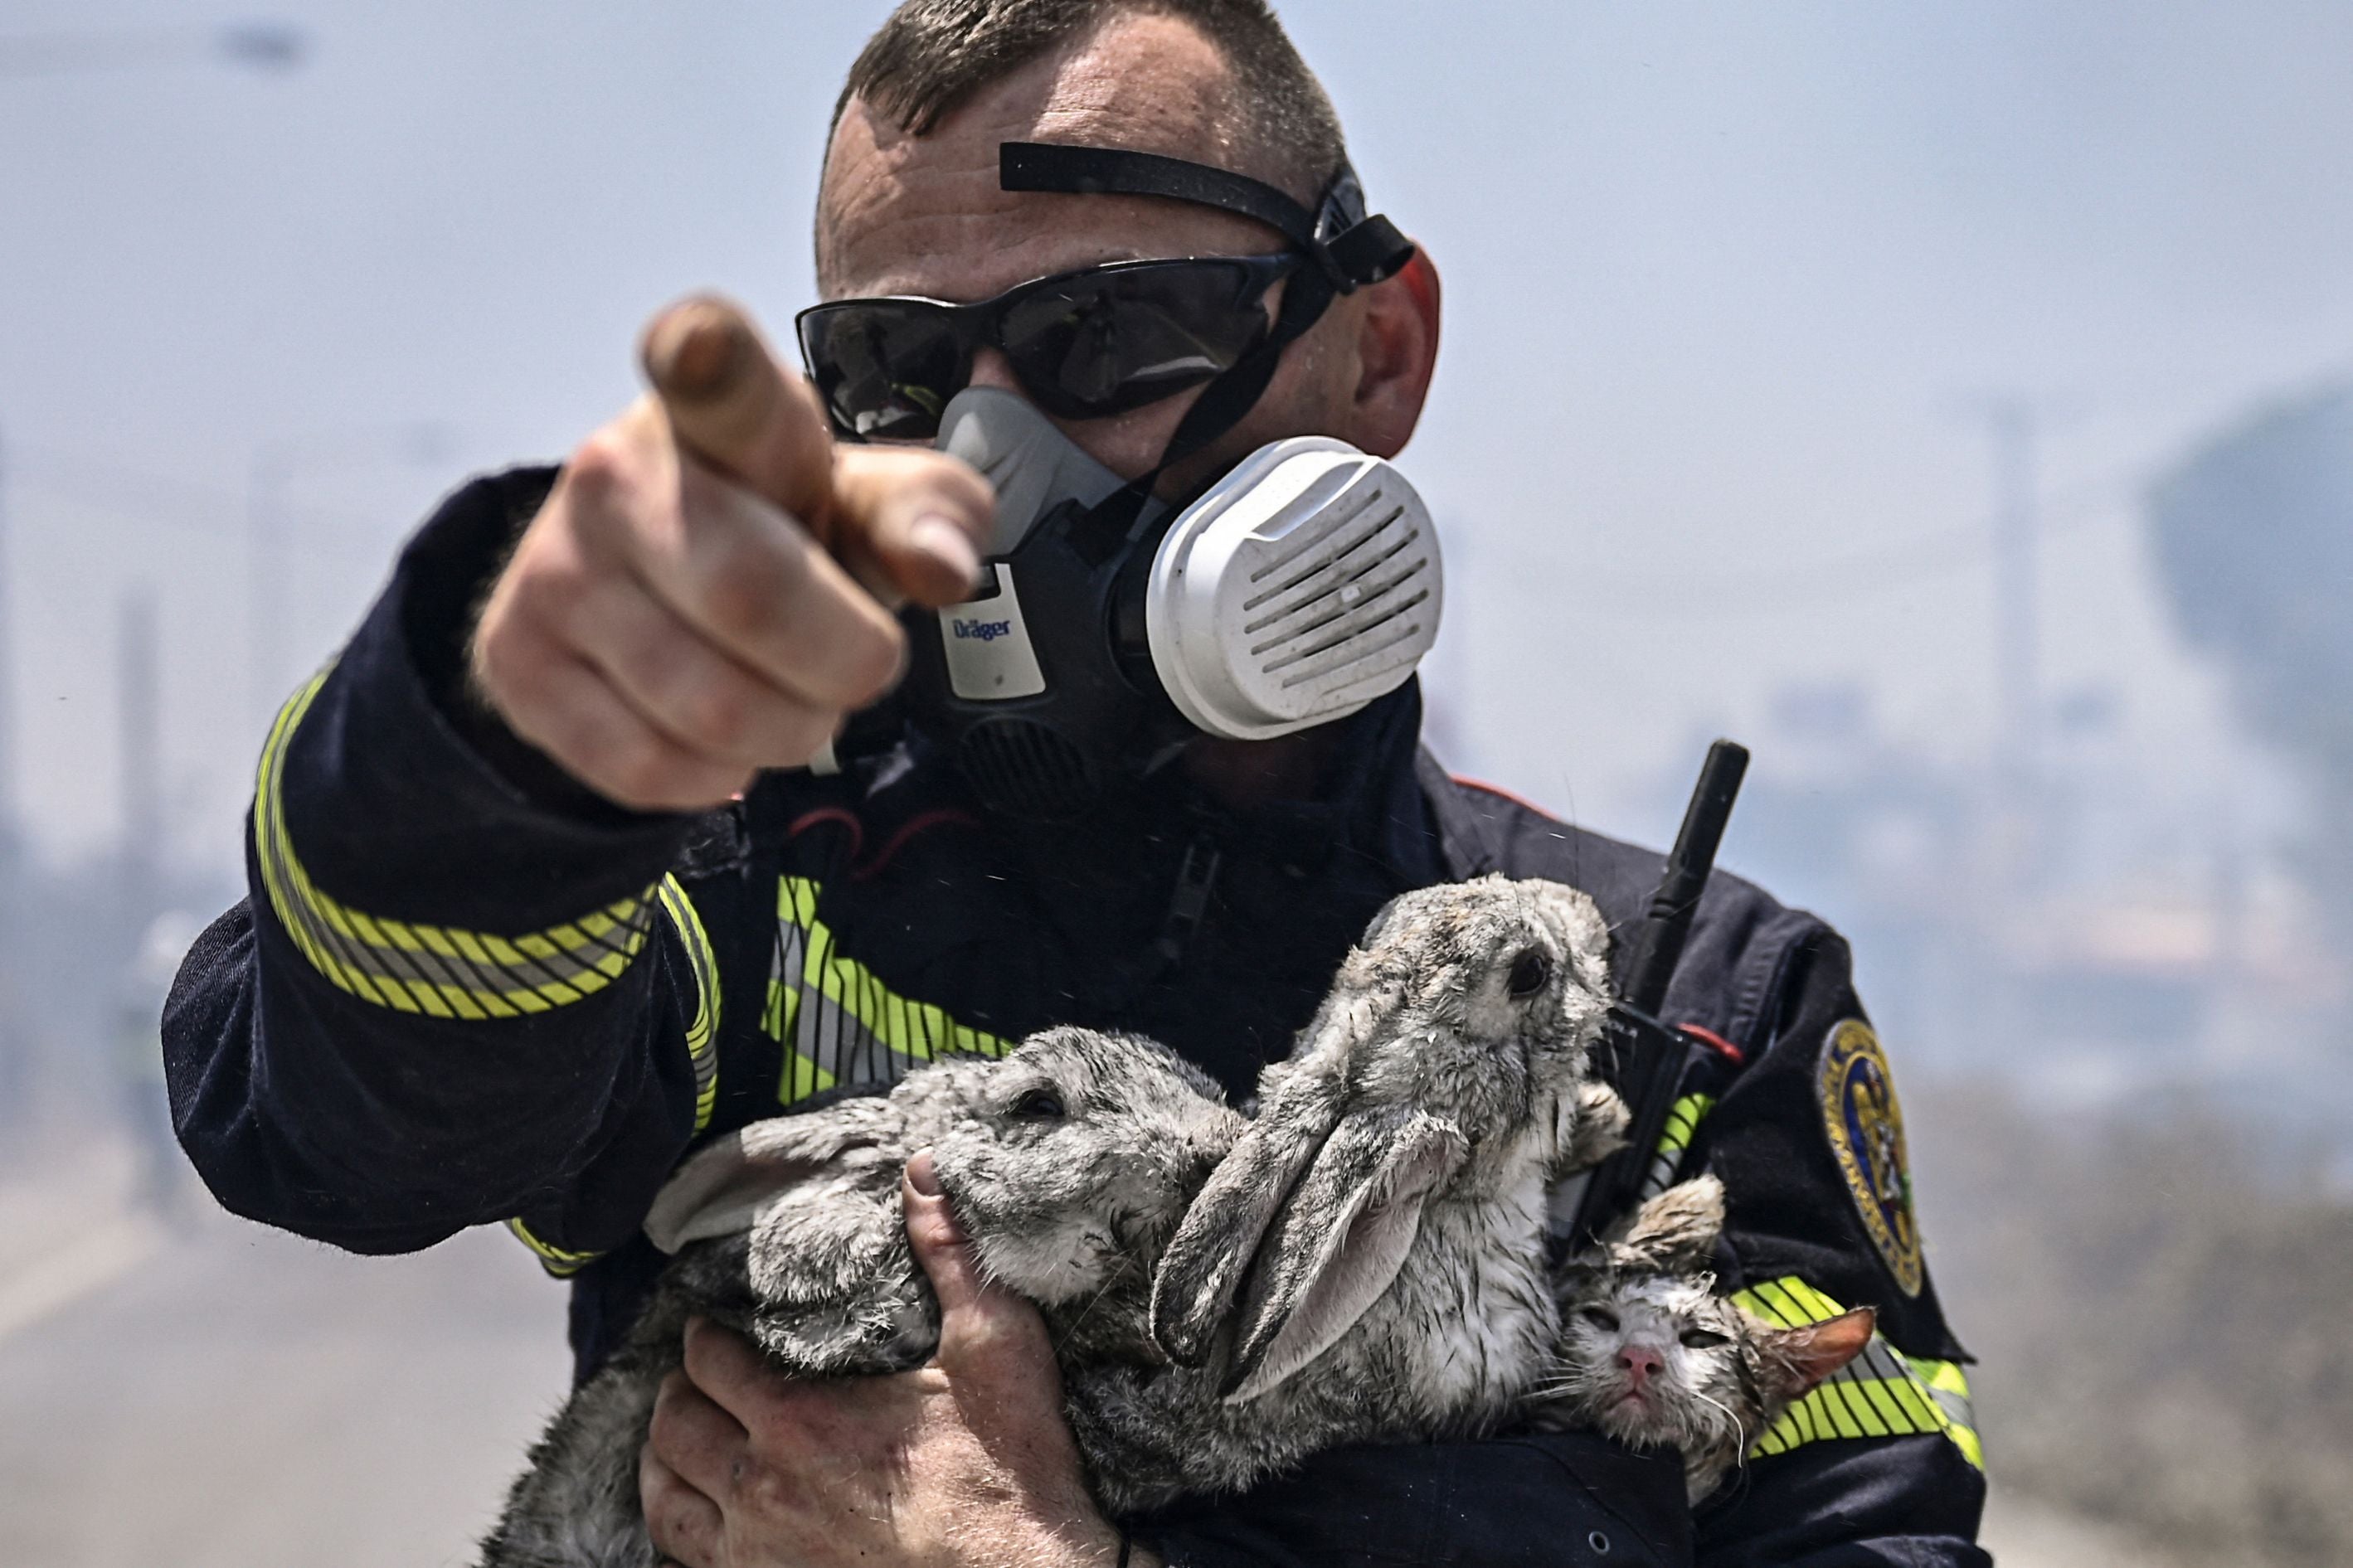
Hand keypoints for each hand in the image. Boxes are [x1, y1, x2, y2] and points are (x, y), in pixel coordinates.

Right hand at [470, 296, 993, 809]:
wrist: (652, 580)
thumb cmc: (787, 528)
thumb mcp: (871, 505)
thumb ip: (929, 516)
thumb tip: (943, 568)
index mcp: (716, 409)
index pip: (712, 376)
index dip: (705, 358)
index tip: (697, 344)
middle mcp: (613, 473)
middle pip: (752, 601)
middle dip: (842, 665)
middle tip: (851, 659)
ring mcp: (550, 568)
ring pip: (710, 711)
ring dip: (787, 730)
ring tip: (783, 692)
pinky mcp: (514, 662)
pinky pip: (650, 770)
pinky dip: (716, 776)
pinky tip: (718, 733)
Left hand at [639, 1153, 1132, 1567]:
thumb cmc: (1012, 1467)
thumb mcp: (992, 1345)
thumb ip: (950, 1254)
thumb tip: (925, 1170)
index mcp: (801, 1420)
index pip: (711, 1364)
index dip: (703, 1338)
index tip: (706, 1329)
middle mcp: (763, 1488)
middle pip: (676, 1430)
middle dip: (676, 1396)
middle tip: (689, 1381)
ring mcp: (760, 1553)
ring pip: (669, 1505)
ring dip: (661, 1466)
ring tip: (671, 1447)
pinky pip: (691, 1567)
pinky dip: (681, 1543)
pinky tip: (697, 1525)